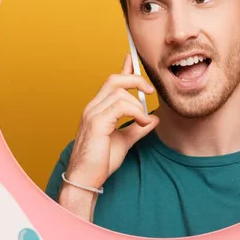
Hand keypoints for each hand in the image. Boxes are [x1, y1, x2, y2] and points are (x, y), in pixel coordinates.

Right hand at [65, 53, 159, 189]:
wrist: (86, 179)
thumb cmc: (100, 162)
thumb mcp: (125, 141)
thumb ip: (138, 128)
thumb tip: (153, 119)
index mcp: (97, 109)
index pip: (112, 82)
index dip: (124, 69)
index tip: (132, 59)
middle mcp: (93, 107)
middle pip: (115, 79)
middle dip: (135, 80)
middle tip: (150, 91)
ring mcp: (93, 113)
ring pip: (120, 92)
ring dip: (138, 104)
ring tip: (144, 121)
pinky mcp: (97, 122)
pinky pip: (121, 106)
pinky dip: (136, 113)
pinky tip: (142, 123)